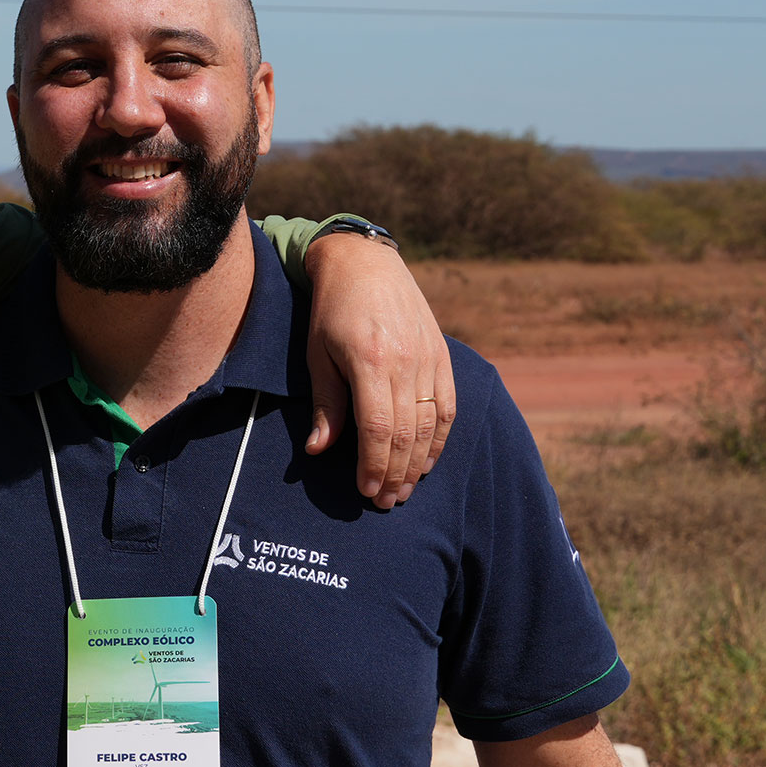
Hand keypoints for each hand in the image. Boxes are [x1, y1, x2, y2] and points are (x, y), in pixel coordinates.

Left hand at [302, 236, 453, 507]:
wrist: (365, 264)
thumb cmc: (332, 311)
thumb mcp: (318, 355)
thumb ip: (326, 405)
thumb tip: (320, 452)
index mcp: (371, 362)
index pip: (378, 429)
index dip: (374, 466)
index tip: (366, 492)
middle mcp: (406, 363)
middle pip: (407, 433)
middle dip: (396, 474)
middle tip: (385, 502)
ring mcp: (428, 359)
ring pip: (431, 425)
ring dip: (418, 463)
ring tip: (404, 490)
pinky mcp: (442, 356)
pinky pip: (448, 406)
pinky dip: (440, 439)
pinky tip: (427, 461)